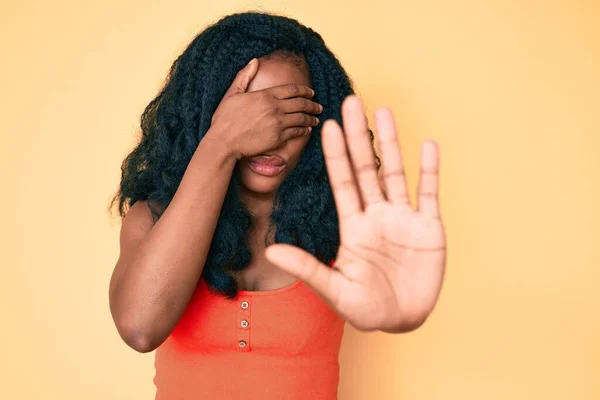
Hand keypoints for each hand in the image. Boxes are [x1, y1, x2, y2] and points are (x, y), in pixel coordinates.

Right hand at [209, 58, 321, 159]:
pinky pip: (296, 132)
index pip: (292, 89)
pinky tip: (307, 130)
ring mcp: (278, 123)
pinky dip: (304, 130)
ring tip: (316, 119)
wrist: (224, 141)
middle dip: (312, 104)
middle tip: (318, 106)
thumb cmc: (225, 118)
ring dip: (311, 118)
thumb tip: (254, 61)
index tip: (311, 92)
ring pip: (301, 118)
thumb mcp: (232, 93)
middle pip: (301, 103)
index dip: (305, 90)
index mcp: (265, 94)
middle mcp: (275, 107)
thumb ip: (244, 76)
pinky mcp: (278, 137)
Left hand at [265, 95, 445, 332]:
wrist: (404, 320)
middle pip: (366, 167)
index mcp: (353, 226)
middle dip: (358, 136)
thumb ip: (307, 267)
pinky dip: (430, 169)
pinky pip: (429, 192)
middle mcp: (376, 215)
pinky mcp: (429, 226)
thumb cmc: (367, 308)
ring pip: (396, 172)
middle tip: (351, 101)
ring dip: (391, 142)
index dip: (336, 154)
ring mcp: (403, 218)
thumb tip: (270, 252)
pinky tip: (428, 145)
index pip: (342, 182)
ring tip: (384, 111)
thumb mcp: (335, 289)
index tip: (327, 126)